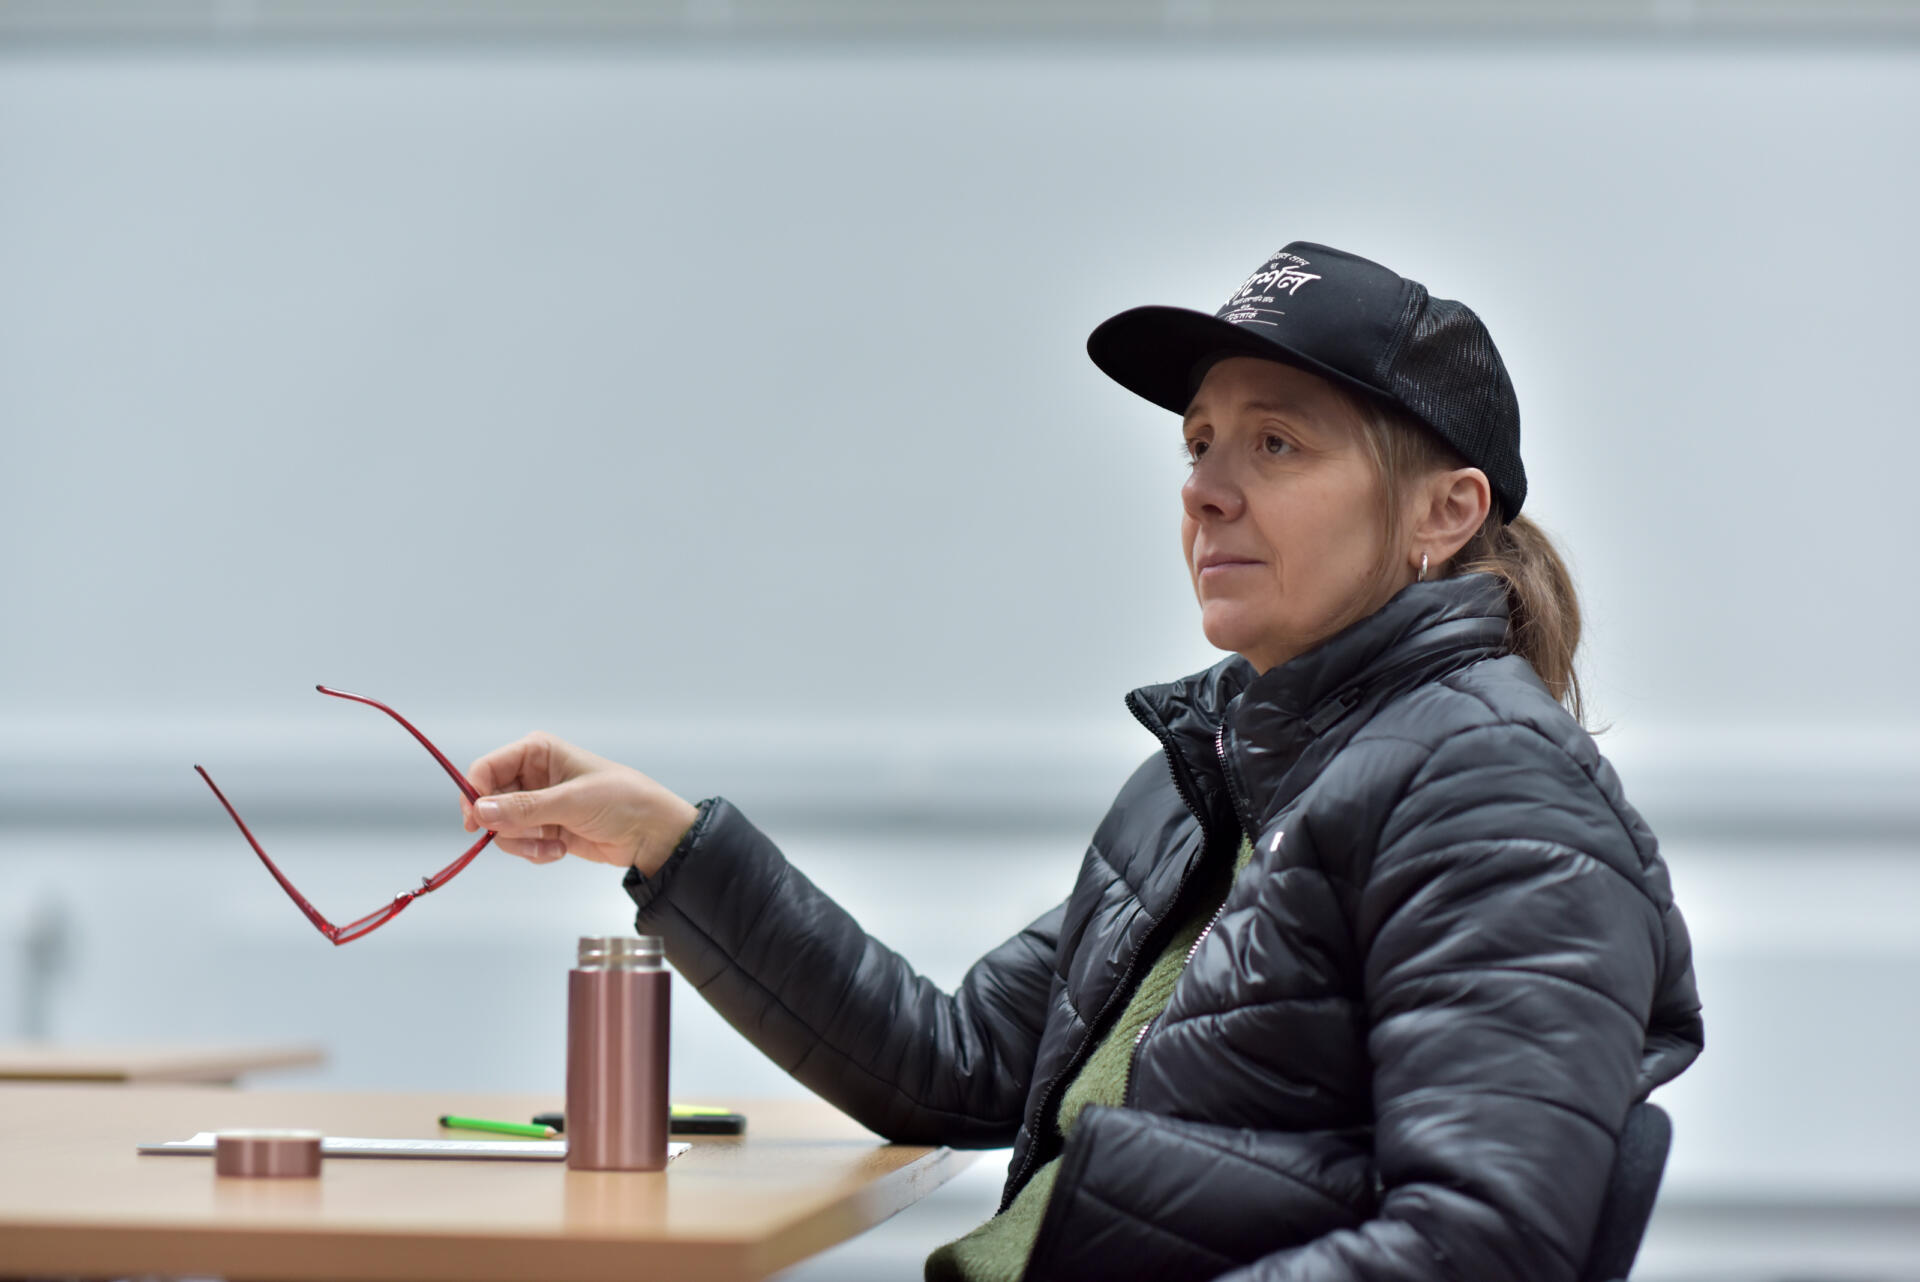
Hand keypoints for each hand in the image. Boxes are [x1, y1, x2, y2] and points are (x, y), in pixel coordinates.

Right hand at [461, 732, 698, 875]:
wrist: (651, 833)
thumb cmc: (622, 800)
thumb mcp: (571, 802)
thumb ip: (524, 808)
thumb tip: (481, 811)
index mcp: (537, 752)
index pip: (487, 767)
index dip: (475, 793)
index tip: (475, 821)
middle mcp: (533, 775)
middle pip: (489, 801)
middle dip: (505, 824)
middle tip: (526, 835)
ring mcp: (537, 804)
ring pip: (502, 827)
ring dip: (523, 842)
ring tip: (551, 844)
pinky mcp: (544, 828)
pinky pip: (519, 843)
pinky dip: (534, 851)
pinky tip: (560, 849)